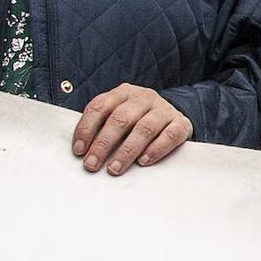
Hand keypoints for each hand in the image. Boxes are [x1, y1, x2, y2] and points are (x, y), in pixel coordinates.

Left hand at [72, 84, 192, 174]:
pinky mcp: (182, 123)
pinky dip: (156, 149)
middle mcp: (144, 97)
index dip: (86, 128)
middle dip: (104, 143)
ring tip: (114, 168)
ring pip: (145, 127)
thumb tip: (83, 152)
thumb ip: (102, 128)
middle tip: (92, 164)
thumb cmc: (137, 122)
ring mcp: (164, 109)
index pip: (100, 107)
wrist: (173, 120)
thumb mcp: (119, 117)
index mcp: (123, 92)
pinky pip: (170, 135)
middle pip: (121, 118)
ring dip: (127, 150)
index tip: (79, 151)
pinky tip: (143, 161)